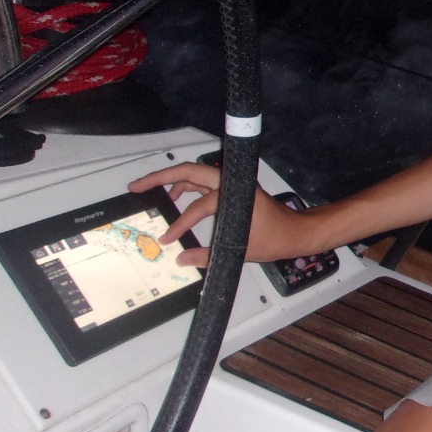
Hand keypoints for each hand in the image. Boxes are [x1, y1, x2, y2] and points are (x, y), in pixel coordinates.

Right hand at [128, 162, 304, 266]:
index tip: (167, 238)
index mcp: (234, 195)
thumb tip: (182, 260)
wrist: (295, 232)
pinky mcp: (231, 190)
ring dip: (172, 180)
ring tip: (151, 191)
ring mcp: (231, 185)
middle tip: (137, 186)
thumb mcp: (240, 251)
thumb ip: (208, 256)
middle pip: (189, 172)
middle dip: (160, 177)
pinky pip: (203, 183)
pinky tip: (175, 197)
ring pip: (195, 174)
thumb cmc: (275, 238)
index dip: (180, 224)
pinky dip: (186, 186)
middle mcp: (232, 184)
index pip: (197, 208)